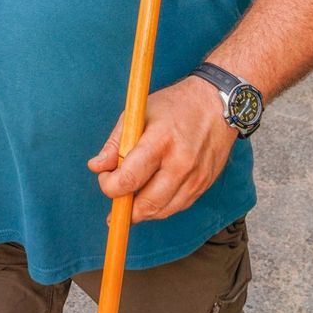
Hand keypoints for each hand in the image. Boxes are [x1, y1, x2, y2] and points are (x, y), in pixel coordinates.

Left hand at [87, 76, 237, 223]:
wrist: (216, 102)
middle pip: (146, 204)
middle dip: (124, 206)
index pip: (129, 179)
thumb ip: (115, 143)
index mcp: (160, 141)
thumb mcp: (139, 113)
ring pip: (162, 211)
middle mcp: (180, 163)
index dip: (109, 186)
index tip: (105, 179)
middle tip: (117, 193)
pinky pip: (177, 207)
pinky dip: (161, 206)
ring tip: (133, 194)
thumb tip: (96, 167)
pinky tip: (153, 192)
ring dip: (142, 210)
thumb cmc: (174, 106)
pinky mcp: (205, 184)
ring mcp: (196, 177)